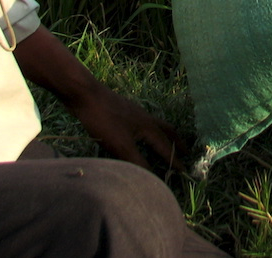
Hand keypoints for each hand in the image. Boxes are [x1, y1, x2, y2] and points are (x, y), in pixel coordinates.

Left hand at [66, 83, 189, 171]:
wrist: (86, 94)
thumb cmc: (104, 120)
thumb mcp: (121, 145)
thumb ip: (137, 161)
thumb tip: (152, 178)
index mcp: (148, 126)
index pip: (165, 146)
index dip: (174, 160)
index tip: (185, 170)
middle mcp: (145, 118)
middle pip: (166, 130)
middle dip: (176, 142)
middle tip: (186, 151)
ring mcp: (134, 112)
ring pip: (155, 125)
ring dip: (164, 135)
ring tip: (165, 141)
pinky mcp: (122, 110)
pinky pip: (143, 123)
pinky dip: (148, 131)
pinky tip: (137, 134)